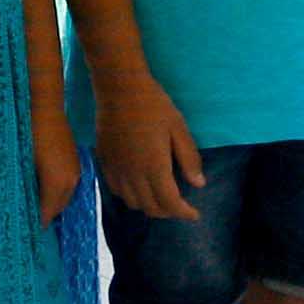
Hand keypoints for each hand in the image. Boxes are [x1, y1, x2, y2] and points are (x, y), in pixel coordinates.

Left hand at [31, 112, 80, 226]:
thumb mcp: (23, 163)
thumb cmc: (28, 134)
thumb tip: (23, 205)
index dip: (38, 223)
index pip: (48, 213)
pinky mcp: (75, 161)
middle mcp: (71, 181)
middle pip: (59, 208)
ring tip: (37, 206)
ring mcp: (75, 171)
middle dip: (46, 215)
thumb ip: (25, 187)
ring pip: (65, 197)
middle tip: (30, 221)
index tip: (26, 231)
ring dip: (53, 203)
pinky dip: (58, 192)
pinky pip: (68, 185)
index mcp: (57, 183)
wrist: (44, 107)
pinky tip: (45, 189)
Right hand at [94, 68, 203, 222]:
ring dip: (149, 206)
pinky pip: (117, 191)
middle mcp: (133, 174)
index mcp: (154, 166)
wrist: (119, 89)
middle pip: (151, 208)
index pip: (169, 203)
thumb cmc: (154, 105)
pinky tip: (140, 186)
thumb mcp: (179, 128)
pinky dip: (132, 196)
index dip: (184, 213)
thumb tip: (199, 184)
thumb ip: (189, 158)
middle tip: (181, 205)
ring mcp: (116, 170)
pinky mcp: (104, 163)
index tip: (195, 214)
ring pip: (132, 203)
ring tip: (162, 197)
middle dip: (169, 212)